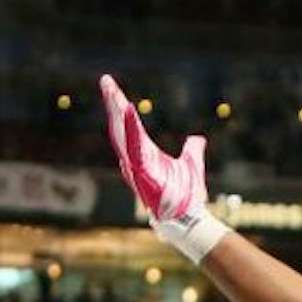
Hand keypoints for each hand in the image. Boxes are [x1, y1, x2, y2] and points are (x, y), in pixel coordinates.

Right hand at [100, 74, 228, 263]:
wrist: (189, 221)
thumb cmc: (187, 198)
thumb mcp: (192, 165)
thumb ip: (192, 150)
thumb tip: (196, 139)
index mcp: (145, 155)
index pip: (129, 127)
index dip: (121, 108)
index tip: (112, 88)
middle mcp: (136, 160)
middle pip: (120, 127)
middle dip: (112, 104)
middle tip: (105, 81)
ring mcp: (137, 167)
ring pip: (122, 135)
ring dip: (117, 112)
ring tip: (111, 90)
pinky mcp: (142, 173)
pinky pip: (134, 146)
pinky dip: (131, 127)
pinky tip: (129, 109)